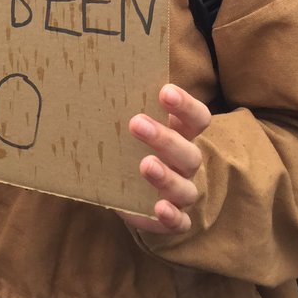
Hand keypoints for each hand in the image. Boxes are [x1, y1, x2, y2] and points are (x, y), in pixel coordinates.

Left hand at [120, 84, 208, 234]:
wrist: (134, 189)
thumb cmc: (134, 148)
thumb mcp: (134, 129)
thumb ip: (127, 107)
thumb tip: (100, 74)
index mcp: (182, 136)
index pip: (197, 118)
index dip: (185, 105)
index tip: (164, 92)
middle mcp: (186, 164)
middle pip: (188, 153)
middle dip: (164, 138)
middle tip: (136, 123)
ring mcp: (182, 193)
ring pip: (185, 188)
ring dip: (166, 176)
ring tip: (145, 164)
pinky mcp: (173, 220)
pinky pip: (180, 223)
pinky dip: (172, 217)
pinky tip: (159, 209)